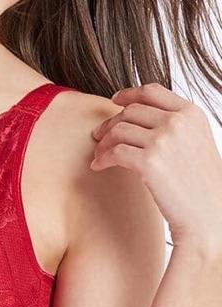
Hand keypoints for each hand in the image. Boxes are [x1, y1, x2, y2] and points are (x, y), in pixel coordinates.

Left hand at [90, 82, 221, 253]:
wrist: (208, 215)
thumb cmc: (200, 183)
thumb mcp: (195, 141)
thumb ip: (174, 124)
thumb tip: (135, 112)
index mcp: (191, 113)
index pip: (152, 91)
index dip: (129, 94)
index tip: (114, 100)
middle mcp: (177, 122)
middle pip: (130, 111)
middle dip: (110, 122)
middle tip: (99, 135)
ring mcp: (162, 140)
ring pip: (118, 130)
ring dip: (103, 142)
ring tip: (99, 153)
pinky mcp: (148, 162)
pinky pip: (114, 152)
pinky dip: (102, 159)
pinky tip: (99, 166)